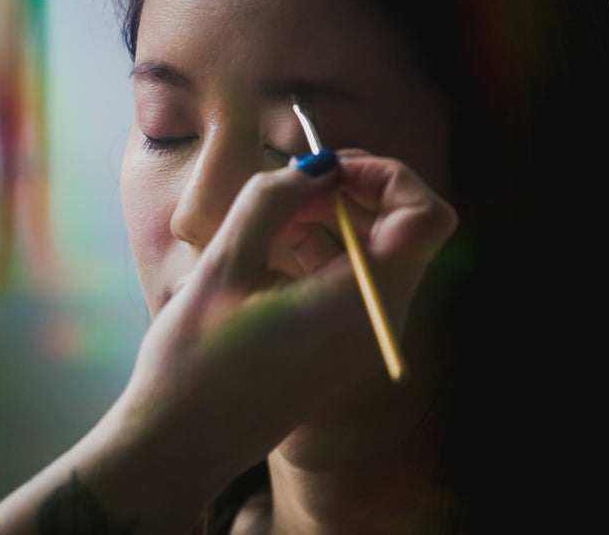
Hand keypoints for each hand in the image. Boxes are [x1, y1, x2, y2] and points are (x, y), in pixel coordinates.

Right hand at [115, 151, 456, 493]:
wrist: (182, 442)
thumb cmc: (195, 361)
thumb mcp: (224, 264)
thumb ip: (273, 200)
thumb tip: (317, 166)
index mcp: (360, 302)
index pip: (426, 215)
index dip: (385, 176)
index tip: (325, 171)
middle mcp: (379, 322)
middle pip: (403, 229)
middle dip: (352, 192)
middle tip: (288, 187)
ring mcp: (363, 339)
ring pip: (376, 253)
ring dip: (331, 220)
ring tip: (267, 222)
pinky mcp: (343, 348)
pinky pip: (353, 282)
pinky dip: (321, 252)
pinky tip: (269, 251)